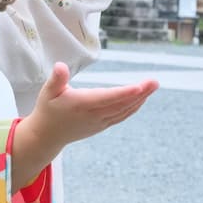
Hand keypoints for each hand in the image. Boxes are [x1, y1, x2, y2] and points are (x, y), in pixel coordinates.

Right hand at [27, 63, 156, 151]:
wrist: (47, 135)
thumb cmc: (48, 109)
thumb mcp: (47, 91)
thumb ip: (56, 79)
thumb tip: (60, 66)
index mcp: (81, 104)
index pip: (107, 98)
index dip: (124, 93)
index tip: (139, 86)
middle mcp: (93, 115)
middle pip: (121, 104)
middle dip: (140, 93)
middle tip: (155, 82)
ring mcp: (99, 122)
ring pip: (124, 111)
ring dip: (140, 99)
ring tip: (153, 86)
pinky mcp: (102, 125)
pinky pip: (122, 116)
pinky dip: (133, 107)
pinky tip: (142, 98)